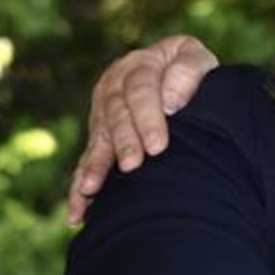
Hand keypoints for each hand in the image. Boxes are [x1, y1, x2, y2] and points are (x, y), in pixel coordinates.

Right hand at [67, 34, 219, 224]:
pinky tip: (78, 213)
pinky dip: (80, 188)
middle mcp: (115, 85)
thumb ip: (187, 72)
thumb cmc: (196, 75)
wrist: (182, 81)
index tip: (159, 145)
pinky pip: (87, 162)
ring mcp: (103, 112)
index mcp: (140, 65)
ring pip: (98, 139)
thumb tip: (171, 102)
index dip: (148, 117)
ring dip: (95, 165)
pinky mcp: (99, 137)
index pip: (140, 88)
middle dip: (123, 142)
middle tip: (133, 166)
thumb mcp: (197, 60)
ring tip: (92, 189)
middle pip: (115, 114)